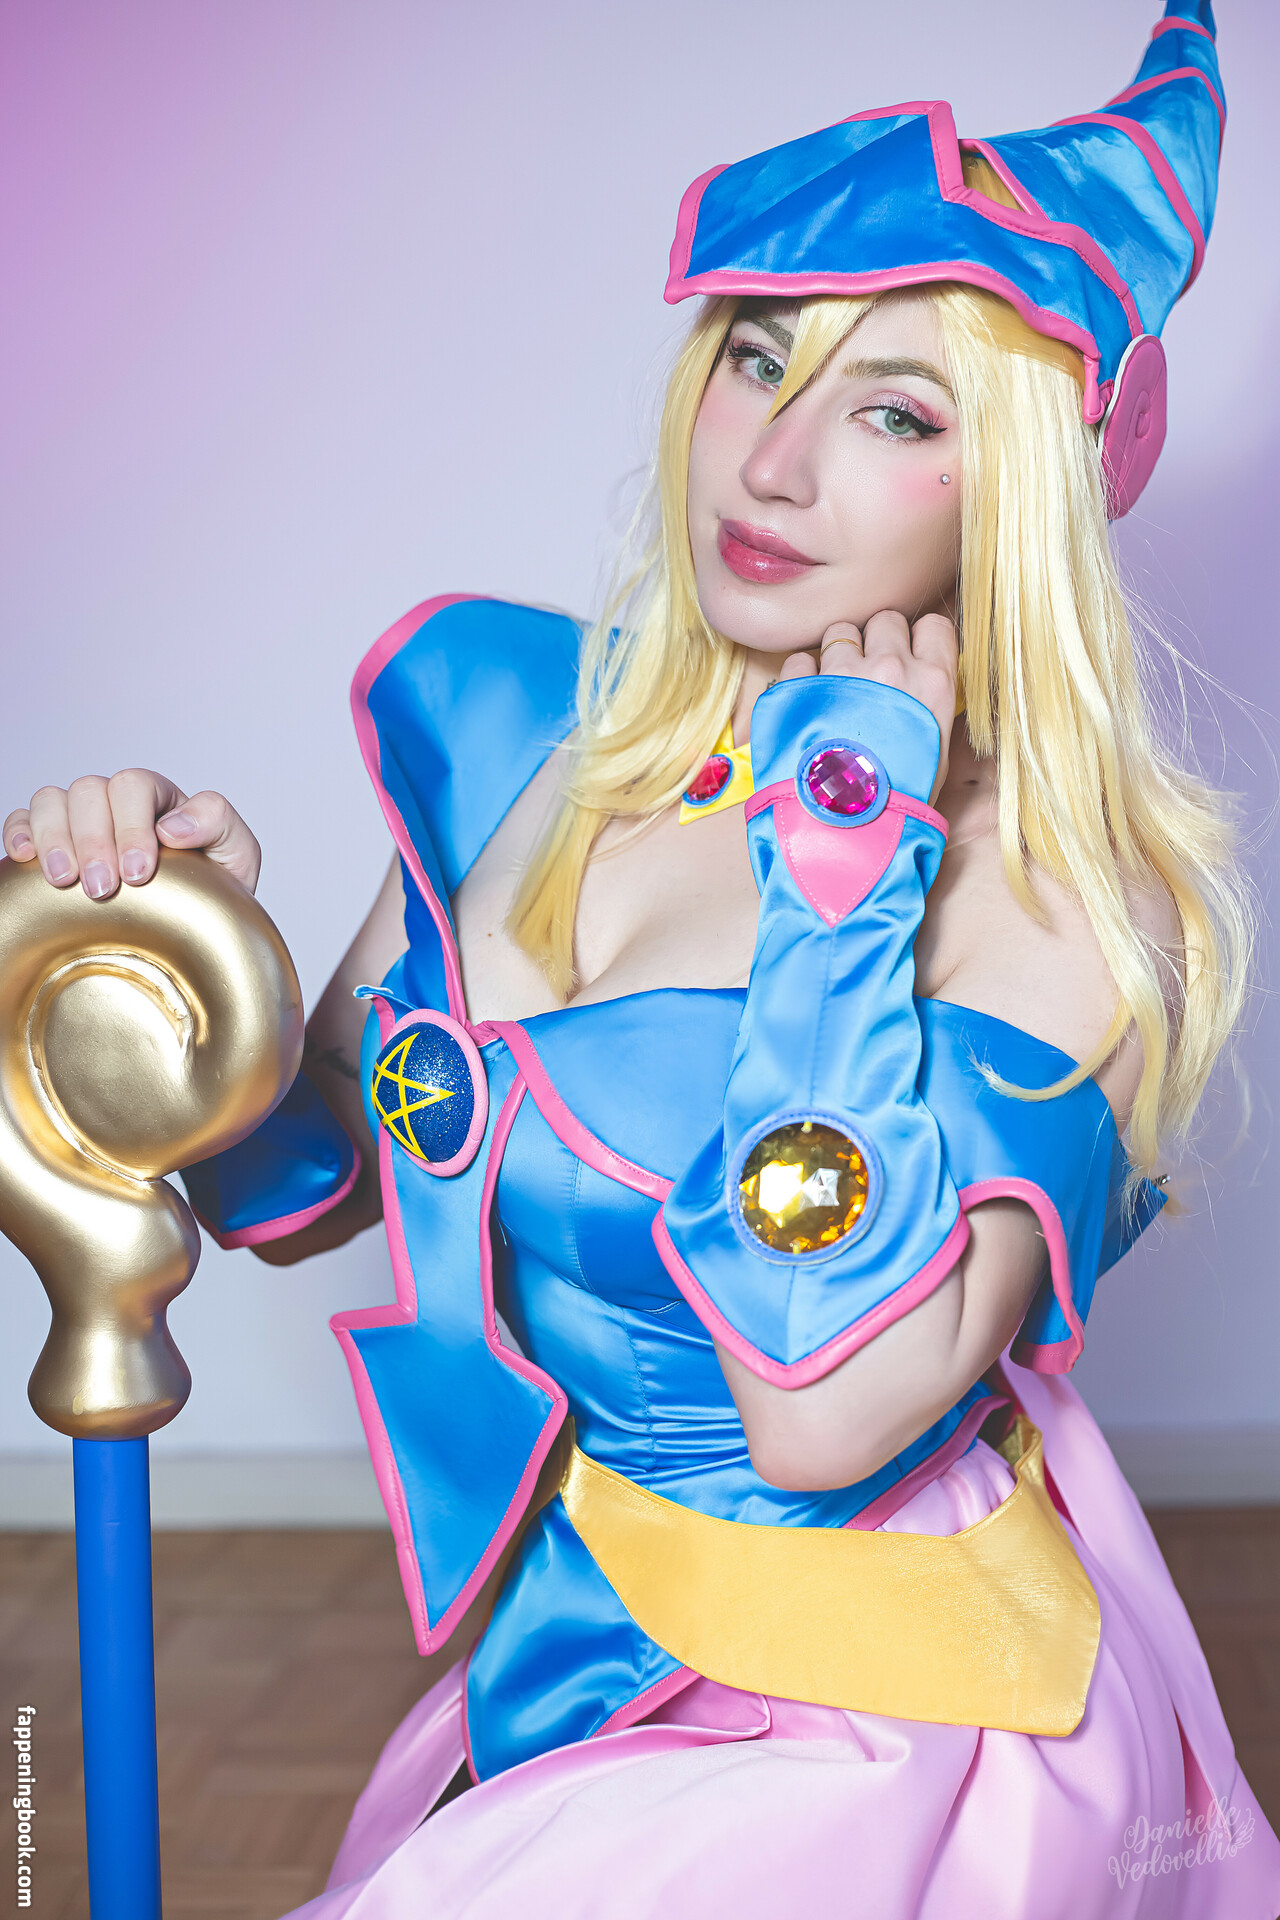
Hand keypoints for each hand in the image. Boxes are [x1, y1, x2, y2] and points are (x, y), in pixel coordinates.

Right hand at [2, 769, 261, 898]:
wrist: (196, 927)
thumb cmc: (216, 888)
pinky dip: (17, 833)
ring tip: (64, 882)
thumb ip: (218, 824)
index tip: (137, 873)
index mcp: (158, 798)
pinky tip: (24, 861)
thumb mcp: (238, 854)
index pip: (134, 786)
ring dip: (53, 838)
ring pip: (51, 800)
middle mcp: (115, 802)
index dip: (131, 825)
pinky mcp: (51, 843)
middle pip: (88, 792)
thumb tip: (171, 825)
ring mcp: (80, 820)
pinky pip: (22, 821)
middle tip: (102, 889)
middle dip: (93, 840)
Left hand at [779, 611, 957, 801]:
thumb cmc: (897, 805)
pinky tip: (807, 706)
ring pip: (840, 632)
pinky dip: (801, 677)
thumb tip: (924, 689)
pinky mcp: (797, 689)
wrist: (844, 835)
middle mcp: (889, 668)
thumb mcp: (936, 756)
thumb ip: (930, 708)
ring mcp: (841, 674)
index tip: (910, 658)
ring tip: (835, 693)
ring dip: (838, 654)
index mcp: (932, 683)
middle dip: (877, 642)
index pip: (933, 625)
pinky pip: (799, 660)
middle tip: (870, 678)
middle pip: (885, 621)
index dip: (919, 640)